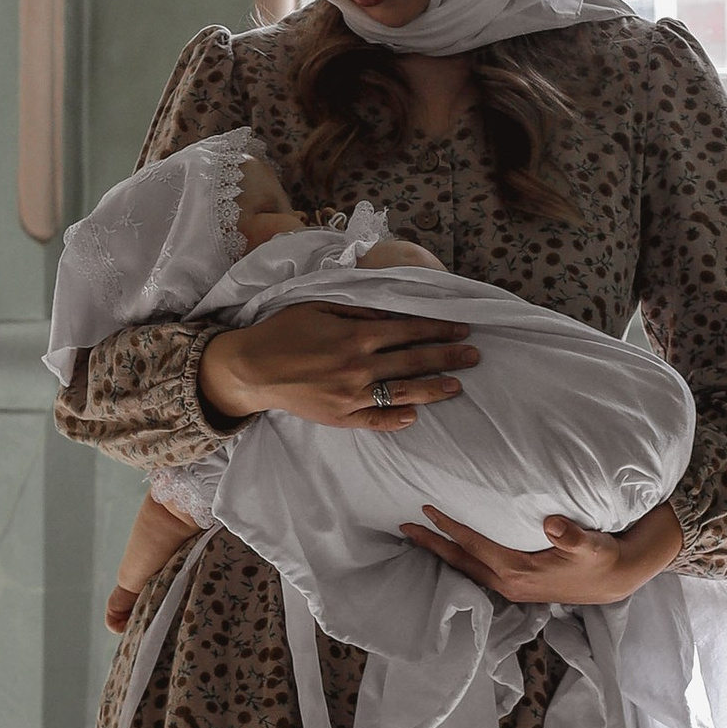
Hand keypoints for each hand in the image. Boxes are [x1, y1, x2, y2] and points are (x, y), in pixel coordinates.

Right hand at [198, 298, 478, 430]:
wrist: (252, 368)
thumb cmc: (284, 331)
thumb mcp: (321, 307)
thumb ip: (360, 310)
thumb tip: (393, 314)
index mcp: (356, 335)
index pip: (409, 331)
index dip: (439, 330)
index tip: (463, 330)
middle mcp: (359, 366)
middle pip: (414, 361)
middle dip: (448, 357)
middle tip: (474, 356)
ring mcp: (352, 396)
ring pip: (404, 393)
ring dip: (434, 388)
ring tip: (457, 386)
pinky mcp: (340, 417)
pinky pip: (376, 420)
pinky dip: (397, 419)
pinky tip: (415, 415)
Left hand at [403, 502, 684, 608]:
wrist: (613, 580)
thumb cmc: (600, 558)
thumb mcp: (591, 545)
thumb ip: (573, 536)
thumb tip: (555, 526)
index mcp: (518, 571)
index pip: (474, 545)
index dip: (449, 527)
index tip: (426, 509)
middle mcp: (508, 584)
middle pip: (460, 562)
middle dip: (431, 544)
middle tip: (403, 527)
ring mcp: (510, 589)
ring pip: (466, 570)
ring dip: (441, 554)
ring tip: (419, 539)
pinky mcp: (516, 588)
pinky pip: (477, 573)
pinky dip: (459, 561)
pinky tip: (451, 554)